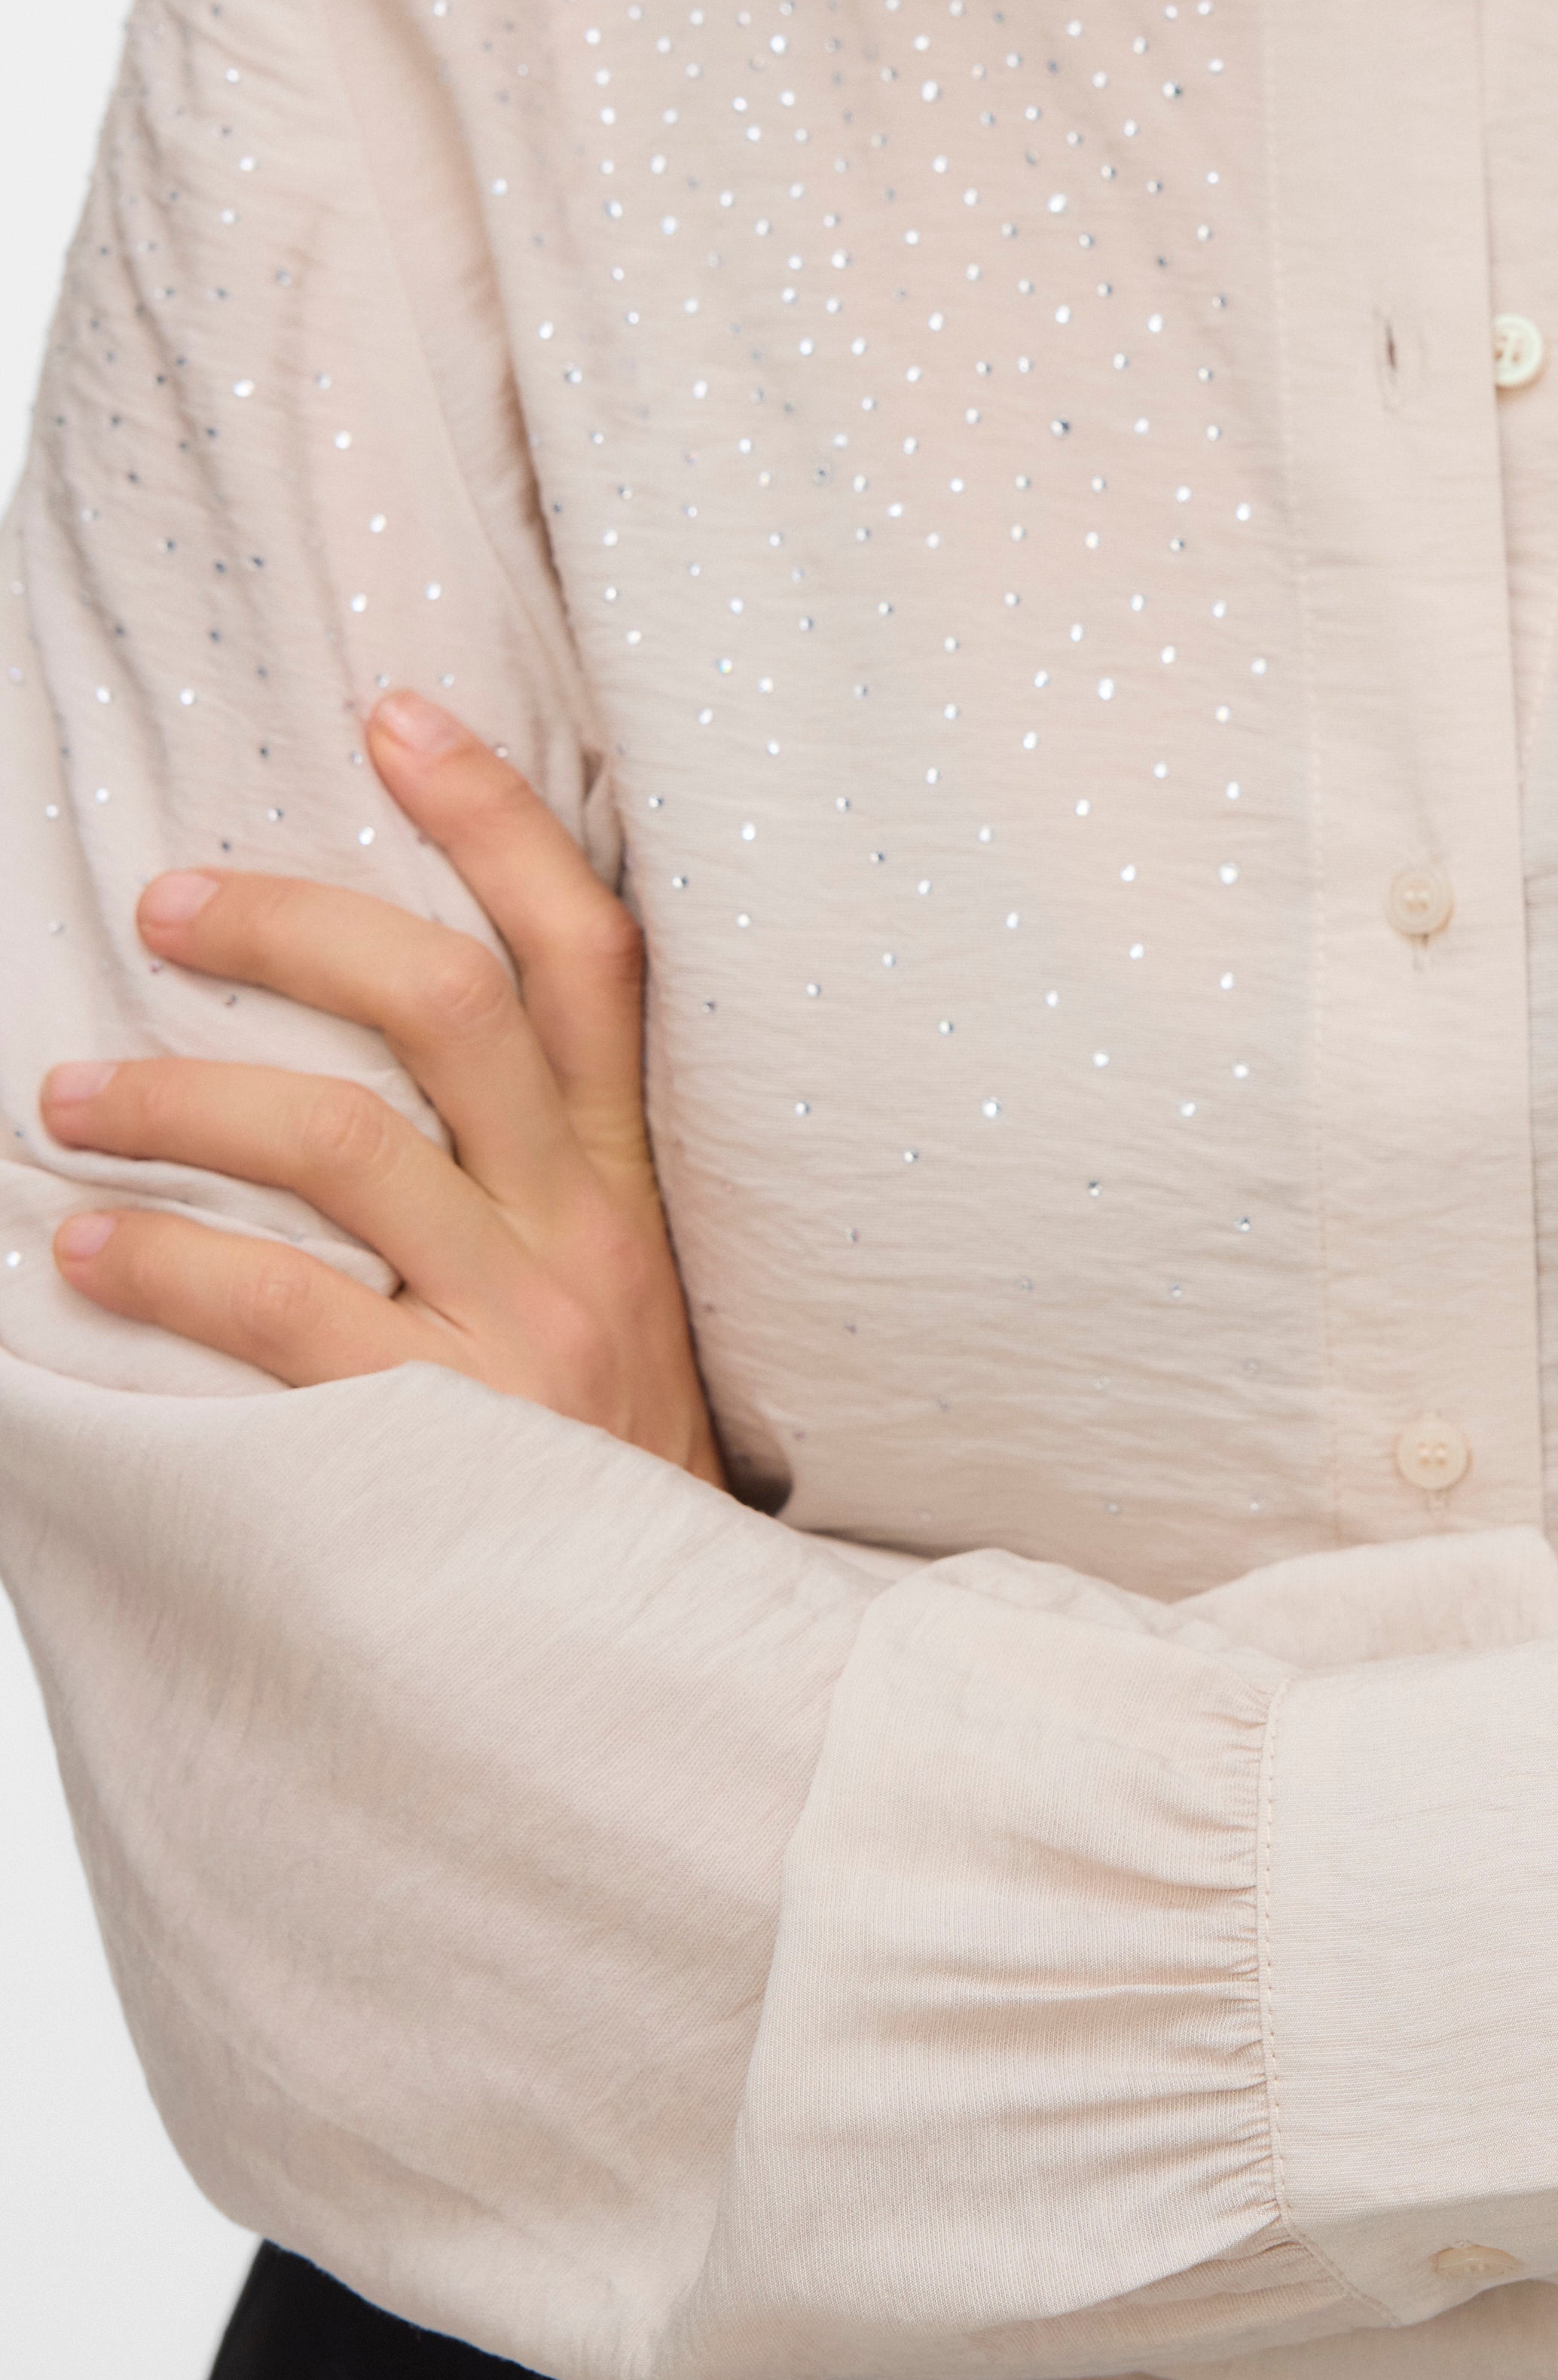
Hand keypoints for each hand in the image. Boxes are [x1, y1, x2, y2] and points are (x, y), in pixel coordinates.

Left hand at [43, 691, 724, 1486]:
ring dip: (180, 1093)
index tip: (395, 713)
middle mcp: (587, 1228)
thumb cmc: (601, 1454)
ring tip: (67, 1093)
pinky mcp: (442, 1430)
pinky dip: (164, 1264)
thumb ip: (532, 1168)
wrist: (666, 1666)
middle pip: (453, 1008)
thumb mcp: (615, 1283)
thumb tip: (378, 1035)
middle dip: (297, 927)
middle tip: (164, 900)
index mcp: (628, 1174)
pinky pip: (282, 1312)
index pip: (592, 951)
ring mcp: (521, 1326)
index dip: (498, 821)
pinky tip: (83, 1245)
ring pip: (344, 1143)